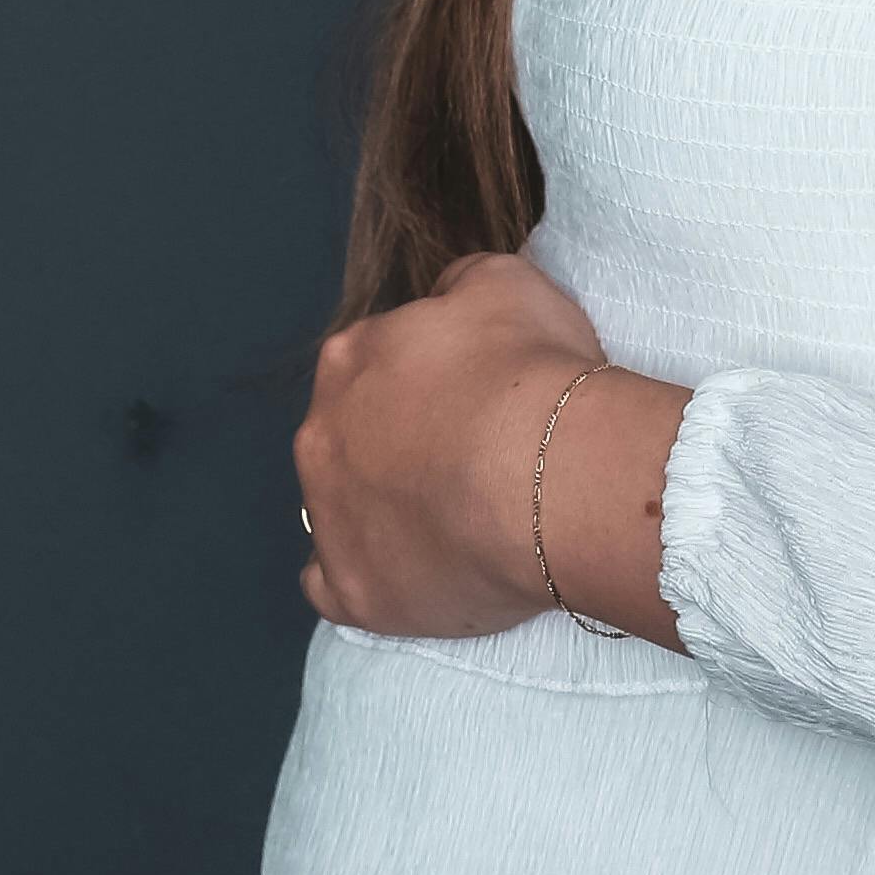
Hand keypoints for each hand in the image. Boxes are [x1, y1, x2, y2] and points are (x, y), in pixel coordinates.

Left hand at [295, 247, 602, 637]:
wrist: (553, 477)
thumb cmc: (531, 373)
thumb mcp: (505, 283)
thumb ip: (459, 288)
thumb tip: (445, 300)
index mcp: (351, 359)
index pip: (374, 365)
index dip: (427, 384)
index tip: (474, 402)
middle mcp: (321, 435)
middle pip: (350, 438)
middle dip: (398, 446)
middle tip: (470, 462)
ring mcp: (329, 518)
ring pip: (338, 510)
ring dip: (379, 511)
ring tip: (452, 522)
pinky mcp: (352, 591)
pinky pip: (335, 586)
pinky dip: (368, 577)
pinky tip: (412, 573)